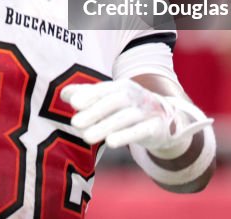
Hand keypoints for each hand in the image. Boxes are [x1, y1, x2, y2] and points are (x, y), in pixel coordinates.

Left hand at [62, 79, 212, 153]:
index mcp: (122, 86)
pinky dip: (126, 136)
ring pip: (126, 117)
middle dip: (95, 112)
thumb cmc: (129, 109)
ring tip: (86, 137)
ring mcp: (148, 111)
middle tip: (75, 123)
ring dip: (105, 126)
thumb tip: (64, 93)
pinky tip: (110, 142)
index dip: (90, 95)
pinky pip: (142, 131)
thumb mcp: (110, 100)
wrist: (166, 120)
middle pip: (115, 101)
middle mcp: (136, 96)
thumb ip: (88, 96)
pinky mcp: (156, 128)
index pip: (105, 89)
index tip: (73, 103)